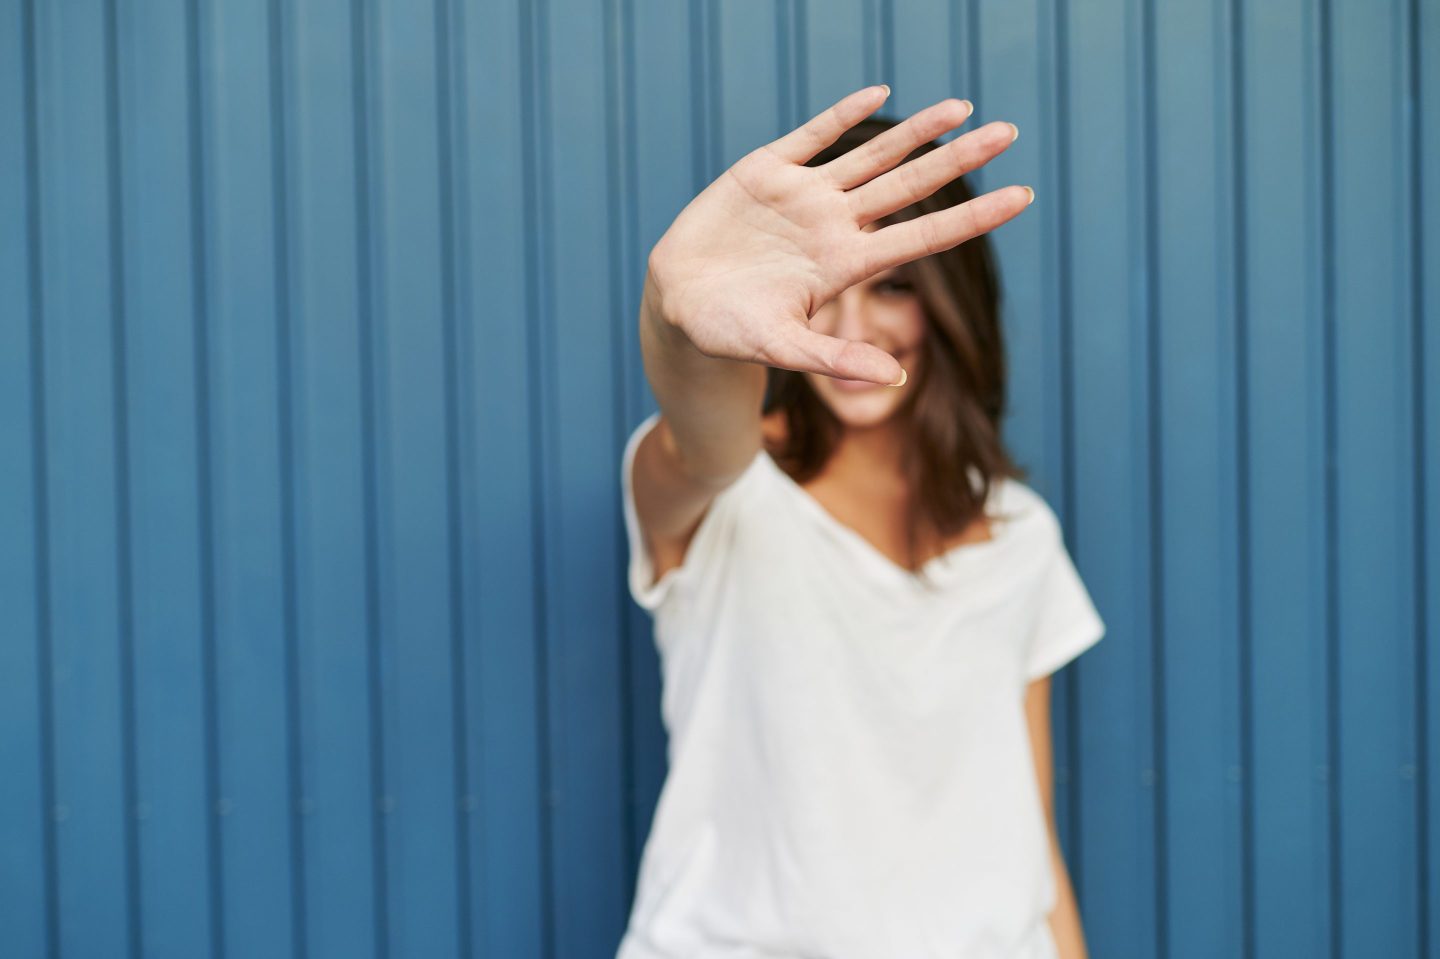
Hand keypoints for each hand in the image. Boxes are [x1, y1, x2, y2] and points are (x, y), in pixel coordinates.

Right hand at [645, 84, 1031, 386]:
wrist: (677, 305)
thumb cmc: (729, 334)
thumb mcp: (781, 348)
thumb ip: (835, 357)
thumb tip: (895, 377)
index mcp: (846, 265)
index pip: (924, 235)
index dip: (974, 216)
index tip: (1024, 197)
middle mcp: (835, 225)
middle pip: (910, 186)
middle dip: (960, 159)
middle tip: (1009, 132)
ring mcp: (804, 196)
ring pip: (872, 155)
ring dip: (916, 131)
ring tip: (963, 107)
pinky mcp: (766, 172)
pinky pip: (813, 136)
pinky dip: (844, 113)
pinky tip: (879, 94)